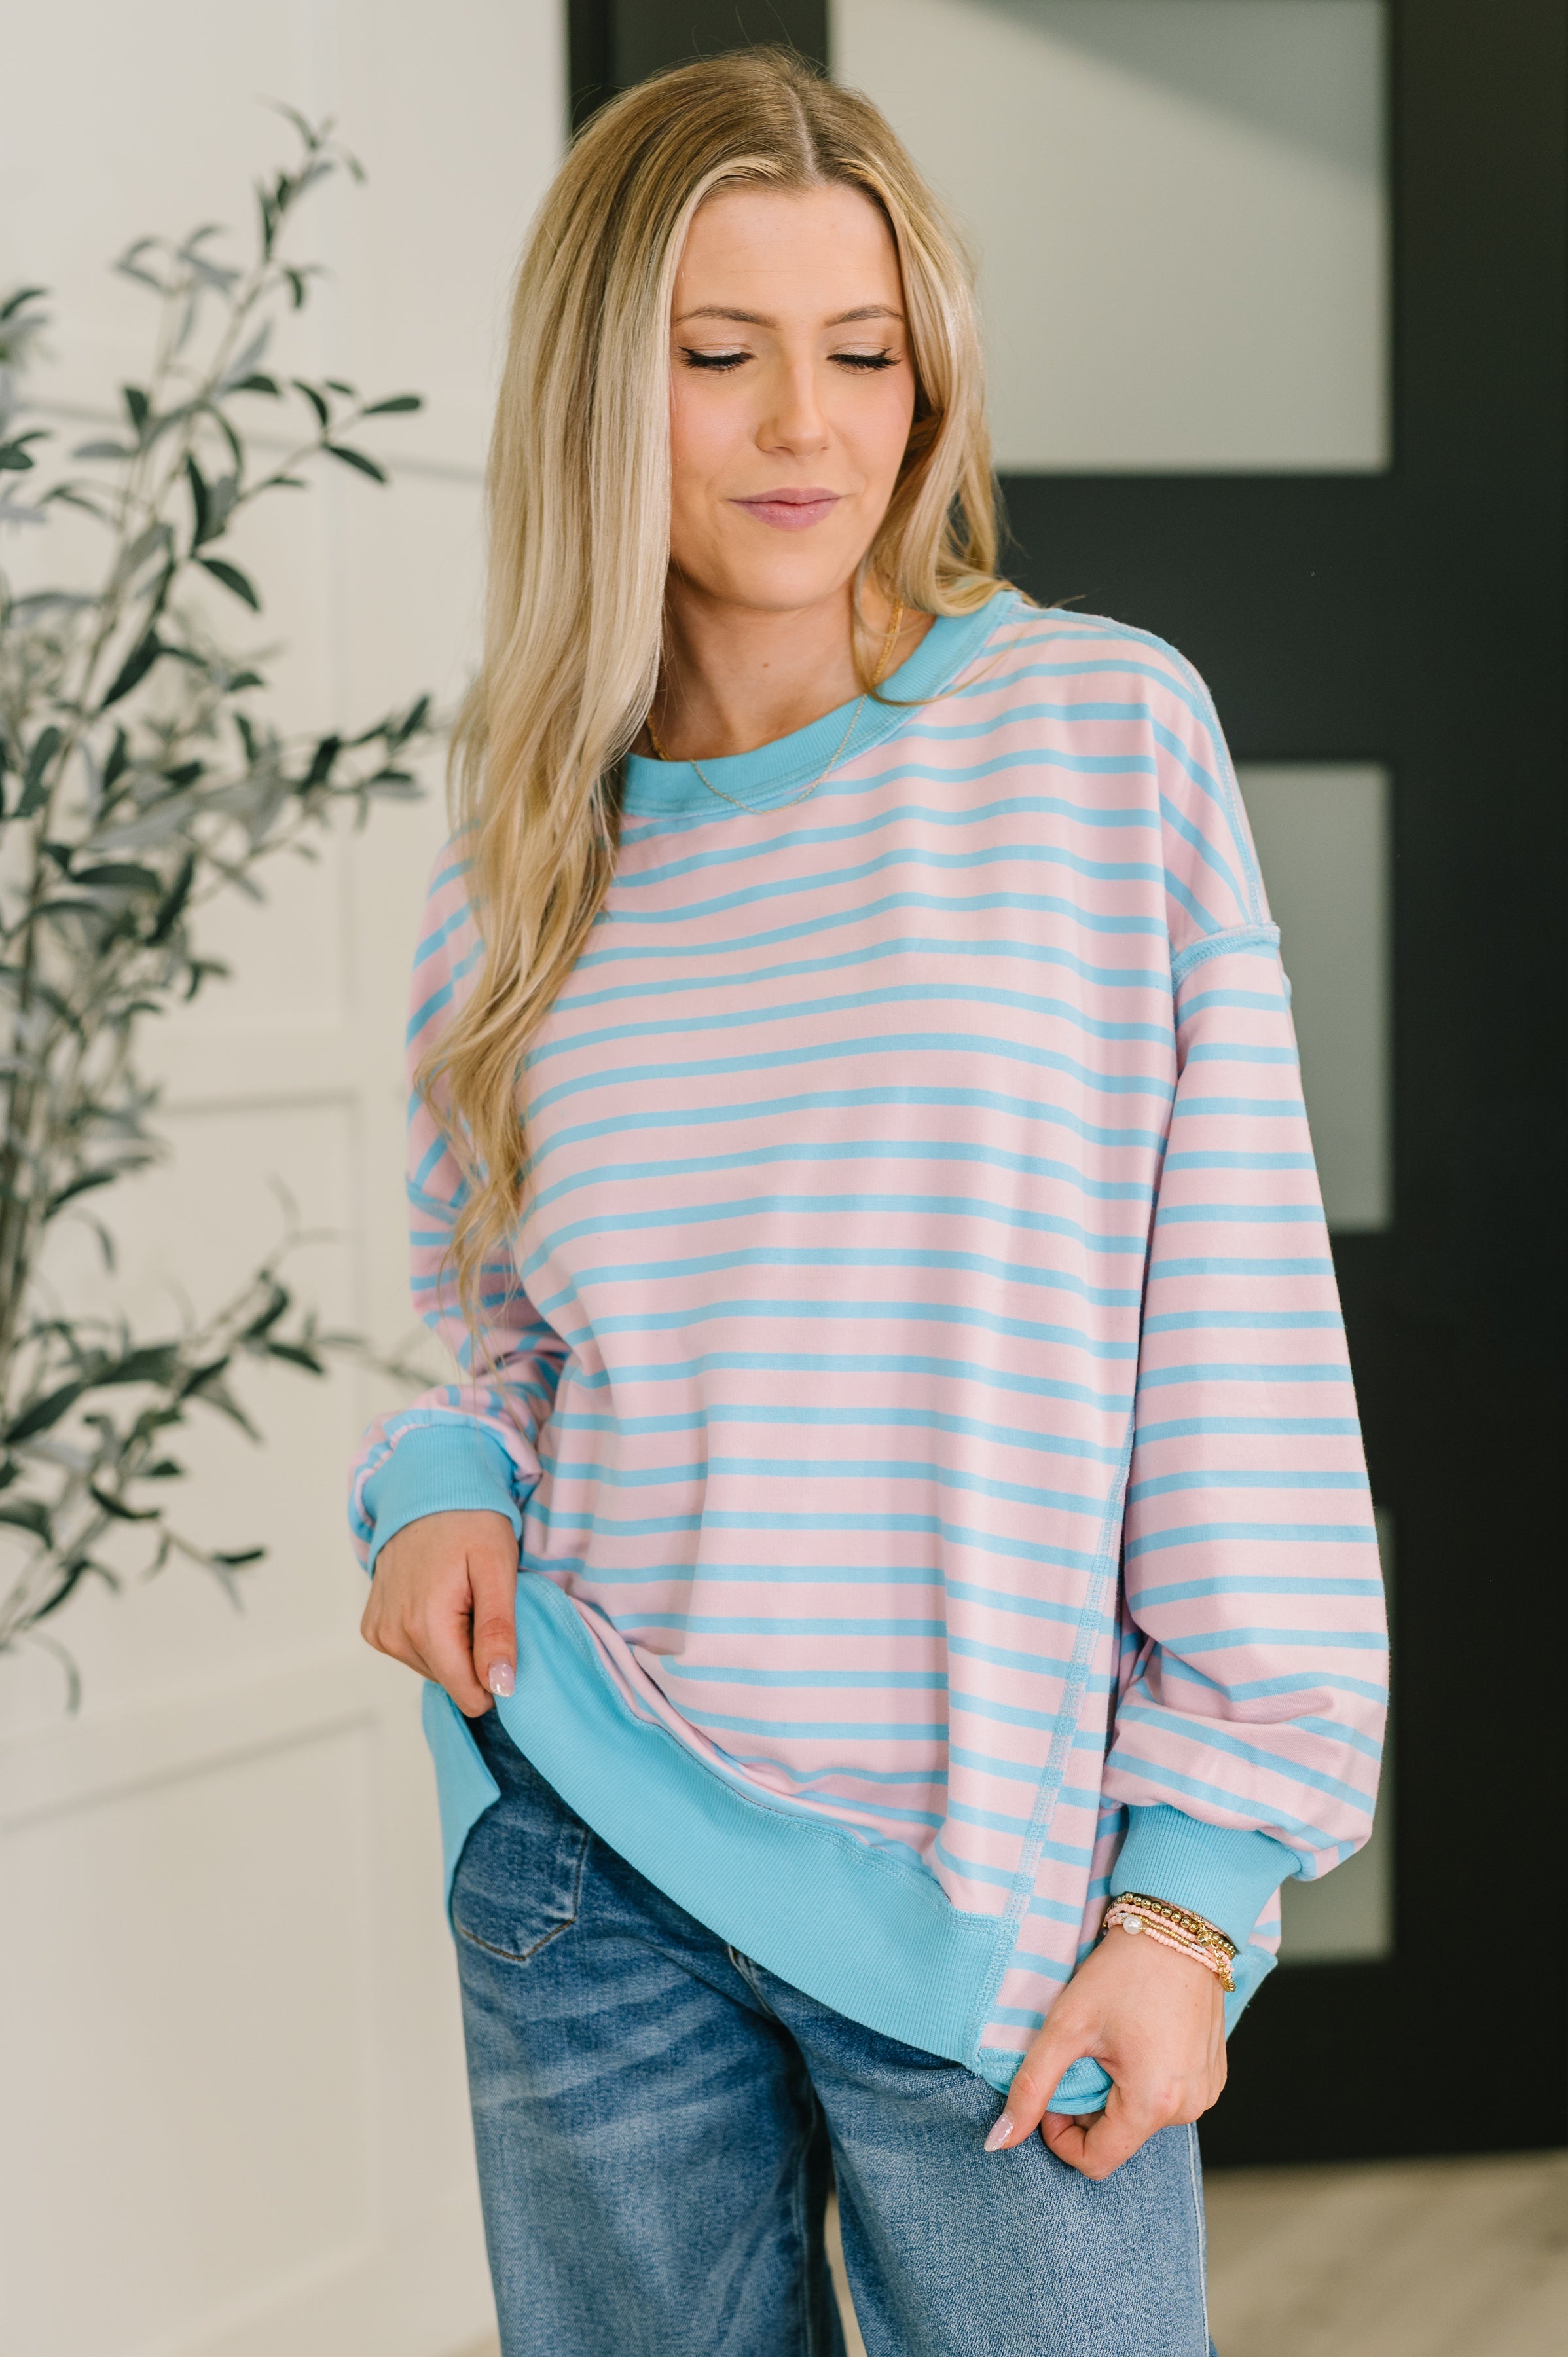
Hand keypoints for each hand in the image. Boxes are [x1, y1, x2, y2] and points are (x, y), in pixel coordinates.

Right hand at [359, 1509, 519, 1717]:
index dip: (496, 1676)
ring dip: (454, 1643)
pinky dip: (432, 1635)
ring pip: (434, 1670)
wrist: (427, 1491)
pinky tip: (438, 1599)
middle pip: (451, 1682)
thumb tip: (500, 1686)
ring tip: (459, 1597)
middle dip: (474, 1653)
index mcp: (426, 1626)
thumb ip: (497, 1631)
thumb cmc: (470, 1523)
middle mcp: (394, 1636)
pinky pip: (413, 1653)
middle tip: (480, 1605)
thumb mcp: (497, 1569)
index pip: (468, 1695)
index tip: (503, 1636)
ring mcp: (379, 1633)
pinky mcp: (373, 1629)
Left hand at [985, 1923, 1226, 2179]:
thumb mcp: (1066, 2027)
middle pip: (1119, 2137)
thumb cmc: (1123, 1972)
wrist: (1179, 1927)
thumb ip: (1031, 2087)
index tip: (1053, 2092)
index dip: (1061, 2134)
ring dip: (1116, 2092)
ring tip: (1111, 2041)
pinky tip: (1138, 2038)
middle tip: (1082, 2054)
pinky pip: (1167, 2097)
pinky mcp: (1213, 2076)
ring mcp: (1207, 2092)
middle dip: (1089, 2107)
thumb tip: (998, 2142)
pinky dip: (1143, 2079)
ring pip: (1141, 2118)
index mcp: (1154, 2103)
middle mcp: (1189, 2108)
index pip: (1095, 2160)